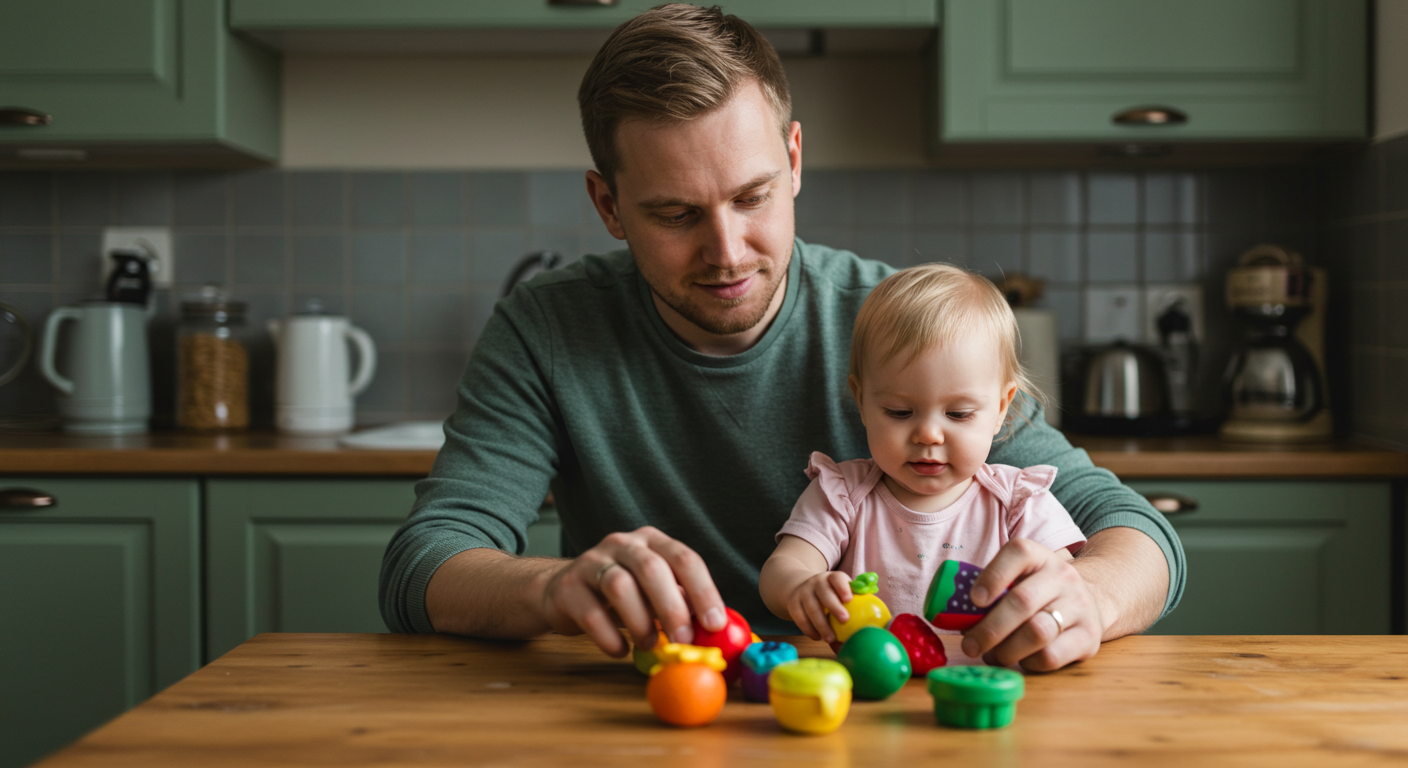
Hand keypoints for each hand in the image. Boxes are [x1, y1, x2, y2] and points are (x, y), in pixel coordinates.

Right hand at [539, 526, 726, 658]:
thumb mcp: (654, 591)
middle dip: (672, 608)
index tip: (715, 623)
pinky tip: (620, 649)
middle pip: (652, 569)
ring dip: (640, 622)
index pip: (684, 558)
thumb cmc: (622, 595)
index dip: (703, 591)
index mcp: (651, 542)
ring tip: (649, 644)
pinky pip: (591, 614)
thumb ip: (682, 603)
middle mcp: (622, 544)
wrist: (564, 592)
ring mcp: (591, 562)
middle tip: (684, 640)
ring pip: (619, 586)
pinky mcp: (568, 587)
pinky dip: (610, 638)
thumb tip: (717, 630)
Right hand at [785, 571, 853, 643]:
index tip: (849, 599)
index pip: (837, 578)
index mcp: (832, 578)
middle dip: (834, 606)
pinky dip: (808, 628)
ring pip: (811, 607)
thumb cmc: (831, 596)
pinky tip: (817, 637)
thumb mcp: (841, 594)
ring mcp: (803, 591)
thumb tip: (869, 630)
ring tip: (830, 638)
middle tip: (844, 620)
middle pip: (824, 592)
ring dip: (821, 624)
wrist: (802, 588)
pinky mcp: (793, 602)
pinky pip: (799, 616)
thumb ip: (854, 606)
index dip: (843, 587)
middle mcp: (817, 582)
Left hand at [960, 538, 1100, 671]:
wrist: (1091, 601)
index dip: (993, 576)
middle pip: (1022, 601)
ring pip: (1037, 632)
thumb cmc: (1037, 592)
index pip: (1018, 553)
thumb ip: (991, 590)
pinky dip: (1027, 662)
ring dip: (1005, 650)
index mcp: (1039, 556)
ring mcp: (1080, 607)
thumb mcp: (1019, 579)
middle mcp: (1063, 577)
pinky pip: (1051, 656)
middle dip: (989, 629)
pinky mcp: (1089, 638)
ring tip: (991, 655)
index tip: (973, 600)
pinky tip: (1019, 659)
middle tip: (969, 646)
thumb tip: (952, 617)